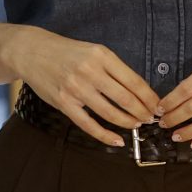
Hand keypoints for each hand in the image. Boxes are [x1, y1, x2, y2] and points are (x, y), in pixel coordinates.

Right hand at [2, 25, 159, 146]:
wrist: (33, 52)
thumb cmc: (68, 52)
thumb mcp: (94, 51)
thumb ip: (114, 69)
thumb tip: (139, 91)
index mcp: (102, 56)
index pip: (134, 81)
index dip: (149, 97)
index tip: (158, 105)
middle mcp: (90, 72)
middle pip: (125, 99)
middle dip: (143, 112)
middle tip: (152, 119)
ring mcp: (76, 89)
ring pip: (110, 113)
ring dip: (128, 122)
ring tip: (137, 125)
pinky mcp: (64, 103)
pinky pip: (88, 124)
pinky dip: (105, 135)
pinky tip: (117, 140)